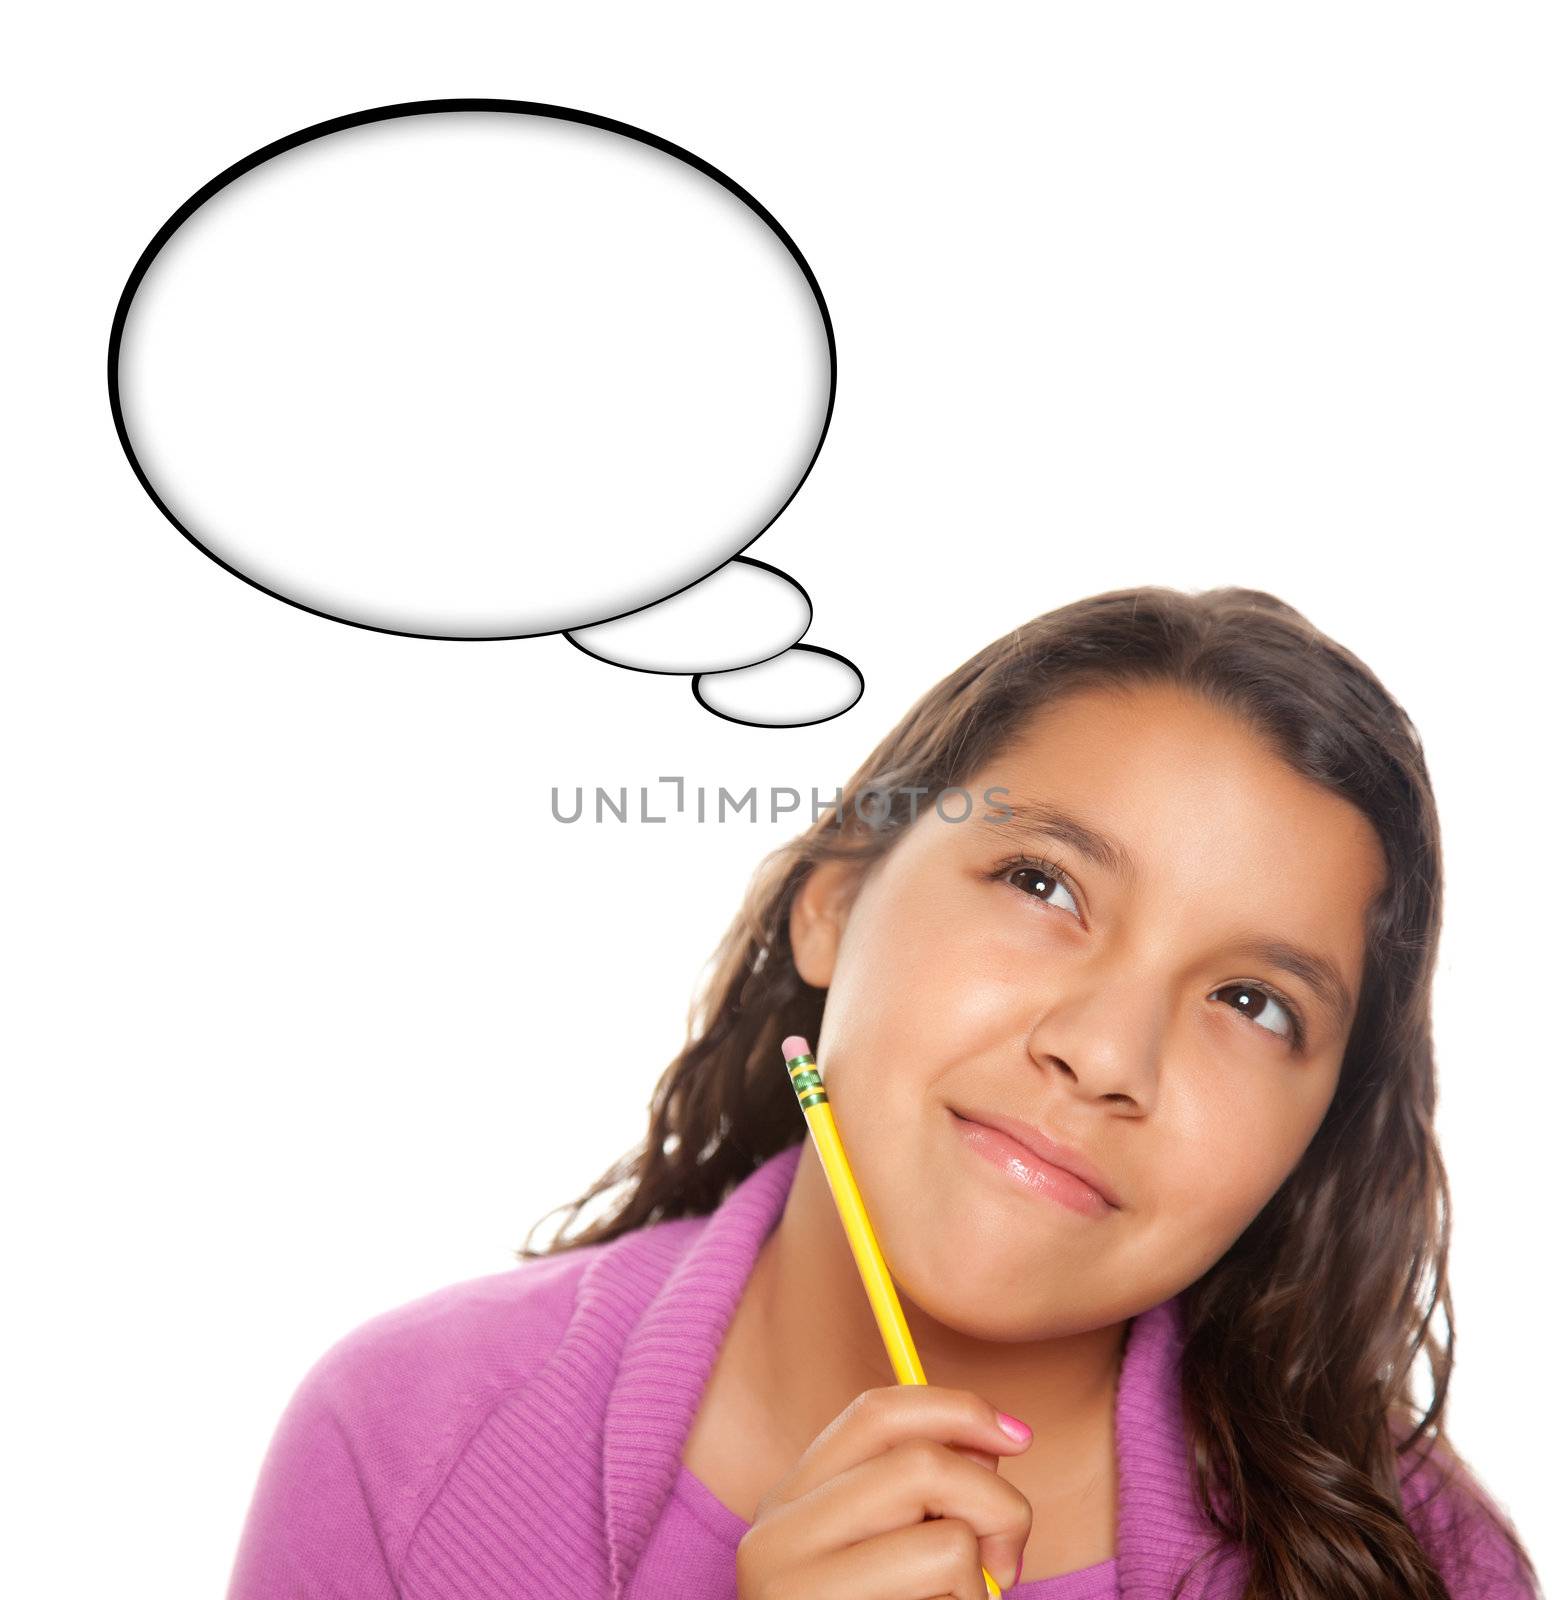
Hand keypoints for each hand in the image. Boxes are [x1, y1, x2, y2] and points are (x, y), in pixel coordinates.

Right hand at [734, 1383, 1032, 1598]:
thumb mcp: (878, 1554)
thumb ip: (919, 1493)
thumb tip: (998, 1439)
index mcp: (784, 1504)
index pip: (874, 1413)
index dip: (958, 1409)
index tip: (1018, 1437)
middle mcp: (774, 1542)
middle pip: (923, 1466)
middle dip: (996, 1504)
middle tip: (1006, 1560)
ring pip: (948, 1543)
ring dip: (980, 1582)